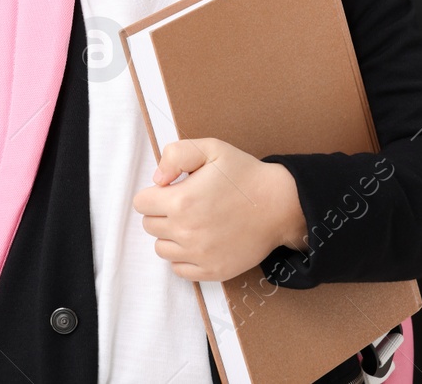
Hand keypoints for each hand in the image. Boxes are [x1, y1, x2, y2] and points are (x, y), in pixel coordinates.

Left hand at [130, 137, 306, 282]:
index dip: (153, 194)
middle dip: (161, 213)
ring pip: (161, 249)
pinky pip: (179, 269)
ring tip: (192, 222)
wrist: (280, 205)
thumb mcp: (211, 149)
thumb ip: (176, 155)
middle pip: (149, 226)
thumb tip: (156, 179)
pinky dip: (183, 257)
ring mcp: (200, 255)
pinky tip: (198, 241)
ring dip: (170, 236)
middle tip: (184, 204)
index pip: (141, 203)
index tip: (170, 190)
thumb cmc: (245, 175)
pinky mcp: (213, 271)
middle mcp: (187, 232)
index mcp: (182, 201)